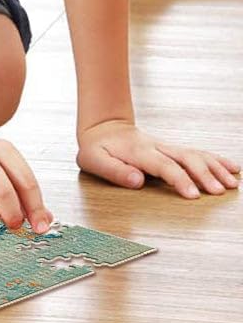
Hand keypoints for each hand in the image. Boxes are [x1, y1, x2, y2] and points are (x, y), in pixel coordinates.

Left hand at [76, 119, 240, 197]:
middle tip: (218, 191)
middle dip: (204, 174)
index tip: (194, 194)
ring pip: (194, 154)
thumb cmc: (97, 148)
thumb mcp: (93, 160)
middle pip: (185, 158)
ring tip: (231, 183)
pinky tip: (231, 168)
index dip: (180, 179)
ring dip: (214, 168)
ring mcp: (166, 147)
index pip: (164, 166)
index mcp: (138, 152)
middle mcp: (156, 147)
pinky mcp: (172, 149)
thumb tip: (138, 181)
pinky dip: (215, 160)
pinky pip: (197, 152)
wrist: (102, 127)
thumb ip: (114, 171)